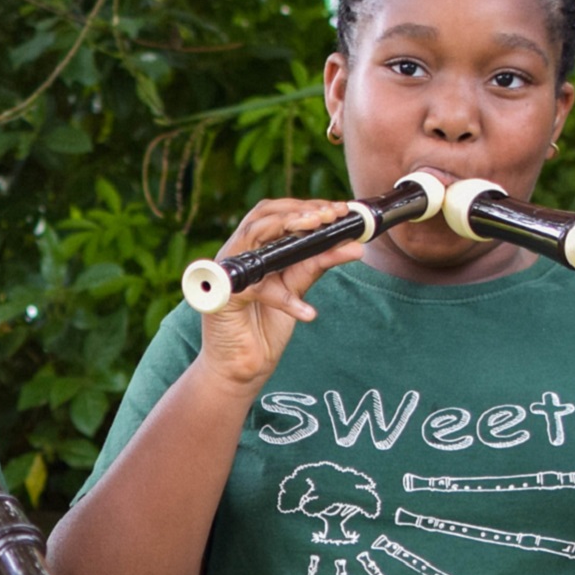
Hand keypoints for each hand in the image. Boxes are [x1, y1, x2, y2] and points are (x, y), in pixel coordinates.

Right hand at [196, 199, 364, 388]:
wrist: (242, 367)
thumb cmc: (264, 327)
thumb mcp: (295, 290)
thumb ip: (315, 266)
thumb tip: (353, 245)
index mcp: (253, 250)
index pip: (276, 213)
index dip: (306, 206)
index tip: (337, 209)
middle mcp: (237, 256)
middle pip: (263, 215)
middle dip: (299, 211)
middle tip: (330, 215)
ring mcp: (225, 274)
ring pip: (254, 235)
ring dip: (288, 228)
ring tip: (321, 231)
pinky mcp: (221, 298)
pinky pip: (258, 288)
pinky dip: (285, 299)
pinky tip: (308, 312)